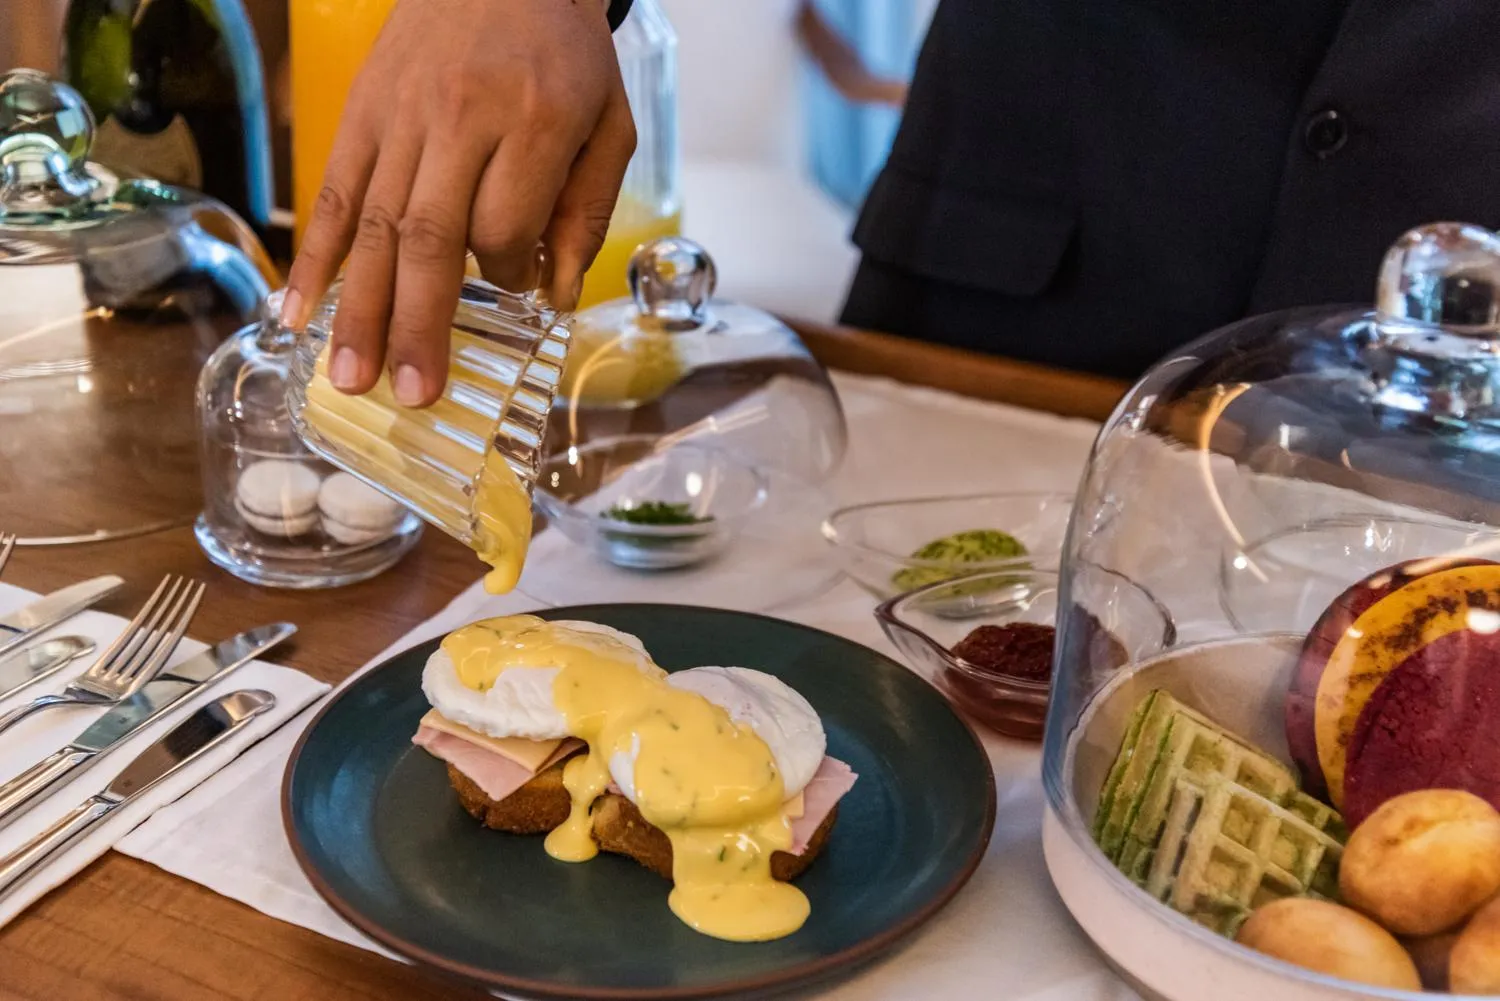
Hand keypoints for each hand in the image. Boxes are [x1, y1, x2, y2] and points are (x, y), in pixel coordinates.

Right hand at [282, 0, 634, 406]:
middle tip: (412, 394)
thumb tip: (555, 298)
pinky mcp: (360, 114)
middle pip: (431, 237)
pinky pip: (332, 193)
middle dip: (420, 324)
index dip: (505, 276)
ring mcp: (400, 117)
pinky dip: (313, 257)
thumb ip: (586, 212)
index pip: (506, 226)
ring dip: (361, 308)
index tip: (511, 296)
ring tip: (351, 377)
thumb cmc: (562, 53)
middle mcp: (460, 121)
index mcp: (535, 121)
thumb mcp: (607, 125)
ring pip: (375, 226)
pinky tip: (297, 311)